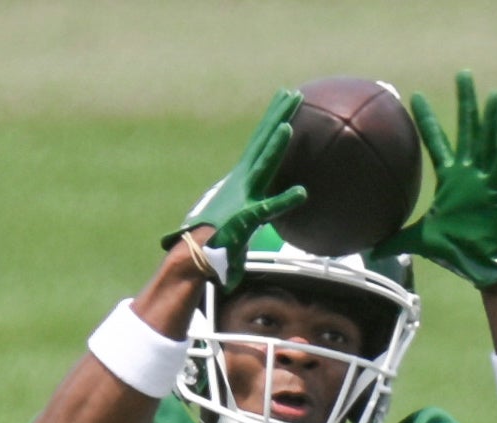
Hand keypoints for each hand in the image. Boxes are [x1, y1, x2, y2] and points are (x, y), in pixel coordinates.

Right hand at [176, 89, 311, 287]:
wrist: (195, 255)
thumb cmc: (219, 241)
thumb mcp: (242, 218)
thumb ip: (258, 210)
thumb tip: (269, 210)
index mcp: (243, 178)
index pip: (262, 142)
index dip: (274, 119)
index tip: (284, 97)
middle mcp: (243, 181)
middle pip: (263, 143)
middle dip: (278, 116)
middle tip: (293, 93)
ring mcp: (243, 197)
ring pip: (262, 167)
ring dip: (275, 147)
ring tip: (288, 125)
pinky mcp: (244, 219)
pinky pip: (268, 209)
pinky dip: (284, 200)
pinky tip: (302, 193)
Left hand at [383, 72, 496, 286]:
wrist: (486, 268)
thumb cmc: (460, 250)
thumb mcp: (422, 242)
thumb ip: (397, 241)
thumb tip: (371, 249)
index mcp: (452, 179)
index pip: (437, 143)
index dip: (427, 121)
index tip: (415, 96)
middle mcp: (470, 174)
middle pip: (467, 130)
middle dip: (465, 103)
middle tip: (462, 74)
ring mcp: (486, 181)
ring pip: (487, 143)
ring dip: (490, 119)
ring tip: (491, 94)